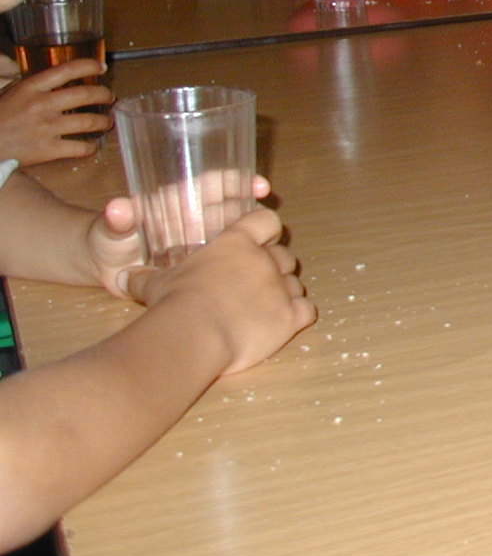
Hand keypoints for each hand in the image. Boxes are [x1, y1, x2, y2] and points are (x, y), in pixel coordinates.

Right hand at [0, 61, 113, 164]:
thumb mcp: (7, 93)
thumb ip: (30, 85)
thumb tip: (53, 78)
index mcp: (31, 87)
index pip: (67, 70)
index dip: (89, 66)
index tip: (102, 67)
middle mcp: (42, 104)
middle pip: (86, 94)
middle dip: (104, 94)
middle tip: (110, 97)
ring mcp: (46, 128)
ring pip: (89, 121)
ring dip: (104, 121)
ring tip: (107, 122)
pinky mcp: (48, 150)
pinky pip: (80, 147)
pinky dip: (90, 147)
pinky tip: (91, 145)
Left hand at [90, 173, 272, 299]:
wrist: (107, 274)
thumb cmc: (109, 242)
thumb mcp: (111, 230)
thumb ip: (117, 221)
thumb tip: (118, 208)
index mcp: (181, 201)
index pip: (217, 183)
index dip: (241, 182)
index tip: (261, 188)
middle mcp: (199, 219)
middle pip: (237, 210)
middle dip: (258, 214)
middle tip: (273, 229)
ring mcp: (204, 243)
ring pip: (240, 237)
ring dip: (257, 245)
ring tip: (268, 259)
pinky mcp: (204, 267)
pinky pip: (231, 263)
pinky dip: (246, 270)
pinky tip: (260, 282)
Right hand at [126, 208, 315, 375]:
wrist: (193, 334)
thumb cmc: (173, 303)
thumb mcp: (155, 284)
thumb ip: (143, 278)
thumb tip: (120, 277)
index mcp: (236, 243)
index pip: (266, 221)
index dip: (266, 229)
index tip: (258, 242)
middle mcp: (264, 260)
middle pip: (283, 255)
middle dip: (273, 267)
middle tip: (253, 285)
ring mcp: (280, 288)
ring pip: (296, 283)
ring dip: (284, 293)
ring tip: (262, 309)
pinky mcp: (290, 316)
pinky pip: (307, 310)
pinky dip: (298, 316)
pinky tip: (281, 324)